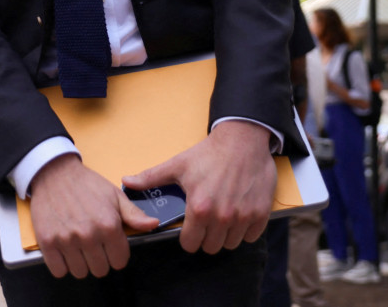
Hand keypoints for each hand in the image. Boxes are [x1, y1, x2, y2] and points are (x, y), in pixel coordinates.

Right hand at [28, 154, 157, 278]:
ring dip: (80, 262)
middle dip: (99, 259)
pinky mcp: (47, 242)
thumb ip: (134, 214)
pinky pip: (59, 271)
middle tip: (93, 243)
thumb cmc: (86, 184)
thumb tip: (153, 224)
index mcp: (108, 225)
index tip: (110, 245)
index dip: (116, 254)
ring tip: (78, 244)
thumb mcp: (115, 195)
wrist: (54, 173)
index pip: (119, 261)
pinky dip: (62, 264)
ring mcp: (66, 240)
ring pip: (80, 272)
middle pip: (100, 270)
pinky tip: (65, 249)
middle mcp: (88, 235)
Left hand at [123, 120, 275, 254]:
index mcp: (199, 208)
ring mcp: (243, 217)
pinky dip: (245, 230)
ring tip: (222, 217)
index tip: (190, 227)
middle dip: (206, 237)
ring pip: (231, 244)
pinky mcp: (261, 214)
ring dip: (225, 235)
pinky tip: (239, 214)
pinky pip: (251, 236)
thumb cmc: (208, 153)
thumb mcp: (178, 165)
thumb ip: (151, 178)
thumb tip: (126, 182)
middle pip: (210, 248)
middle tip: (206, 222)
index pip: (189, 244)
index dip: (188, 236)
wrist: (242, 139)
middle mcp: (222, 217)